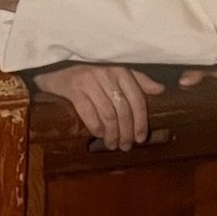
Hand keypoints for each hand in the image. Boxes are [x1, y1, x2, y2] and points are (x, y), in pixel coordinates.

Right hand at [32, 64, 164, 150]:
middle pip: (123, 110)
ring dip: (112, 134)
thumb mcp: (115, 73)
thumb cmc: (89, 73)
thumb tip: (160, 90)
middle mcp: (106, 74)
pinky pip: (89, 113)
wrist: (56, 69)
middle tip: (126, 146)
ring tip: (113, 144)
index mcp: (120, 70)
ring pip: (108, 114)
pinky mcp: (73, 89)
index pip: (137, 99)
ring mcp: (89, 80)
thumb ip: (138, 80)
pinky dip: (96, 128)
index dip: (141, 121)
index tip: (141, 138)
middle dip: (126, 132)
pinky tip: (98, 135)